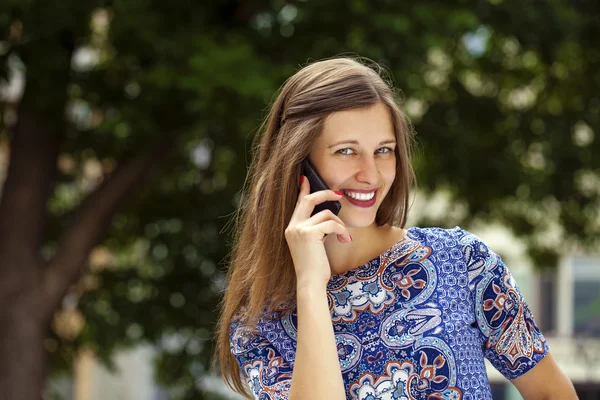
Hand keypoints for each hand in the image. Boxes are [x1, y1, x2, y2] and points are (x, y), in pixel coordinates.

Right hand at [284, 175, 351, 289]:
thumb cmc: (314, 267)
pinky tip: (344, 239)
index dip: (303, 190)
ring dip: (339, 223)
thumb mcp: (312, 244)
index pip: (298, 203)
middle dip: (325, 193)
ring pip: (325, 213)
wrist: (310, 282)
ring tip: (343, 235)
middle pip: (308, 199)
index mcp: (291, 228)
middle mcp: (292, 227)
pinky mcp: (309, 233)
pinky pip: (331, 223)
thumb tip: (327, 213)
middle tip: (338, 194)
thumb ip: (315, 228)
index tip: (306, 178)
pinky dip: (341, 230)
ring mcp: (299, 229)